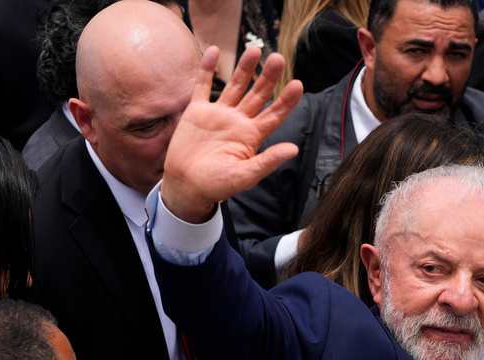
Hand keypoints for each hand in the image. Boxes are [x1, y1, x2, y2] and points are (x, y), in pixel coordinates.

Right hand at [161, 45, 302, 222]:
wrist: (185, 186)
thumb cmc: (216, 186)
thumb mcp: (244, 176)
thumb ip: (267, 162)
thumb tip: (294, 149)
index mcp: (251, 137)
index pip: (274, 115)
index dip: (286, 100)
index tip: (298, 84)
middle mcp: (238, 122)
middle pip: (258, 95)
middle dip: (268, 77)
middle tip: (278, 58)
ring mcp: (218, 114)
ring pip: (235, 86)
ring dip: (244, 68)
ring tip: (255, 49)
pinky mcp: (197, 112)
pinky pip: (203, 86)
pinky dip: (207, 69)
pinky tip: (213, 51)